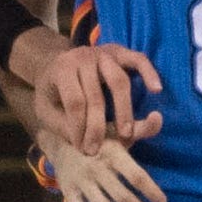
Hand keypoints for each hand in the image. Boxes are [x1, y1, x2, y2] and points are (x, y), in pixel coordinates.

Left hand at [25, 34, 162, 154]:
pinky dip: (149, 73)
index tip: (82, 148)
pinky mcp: (120, 51)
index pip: (75, 102)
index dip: (79, 128)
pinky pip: (139, 60)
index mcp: (62, 69)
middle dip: (98, 127)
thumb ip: (61, 124)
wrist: (55, 61)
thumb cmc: (51, 90)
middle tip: (97, 149)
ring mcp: (103, 53)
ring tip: (126, 134)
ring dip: (124, 110)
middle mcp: (83, 57)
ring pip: (119, 81)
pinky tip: (156, 90)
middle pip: (96, 95)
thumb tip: (84, 140)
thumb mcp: (45, 108)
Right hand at [40, 126, 165, 201]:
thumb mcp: (118, 131)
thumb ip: (140, 128)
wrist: (59, 141)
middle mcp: (96, 169)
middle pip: (123, 198)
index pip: (136, 177)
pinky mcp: (69, 193)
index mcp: (112, 154)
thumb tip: (158, 117)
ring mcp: (81, 183)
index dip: (152, 192)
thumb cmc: (97, 138)